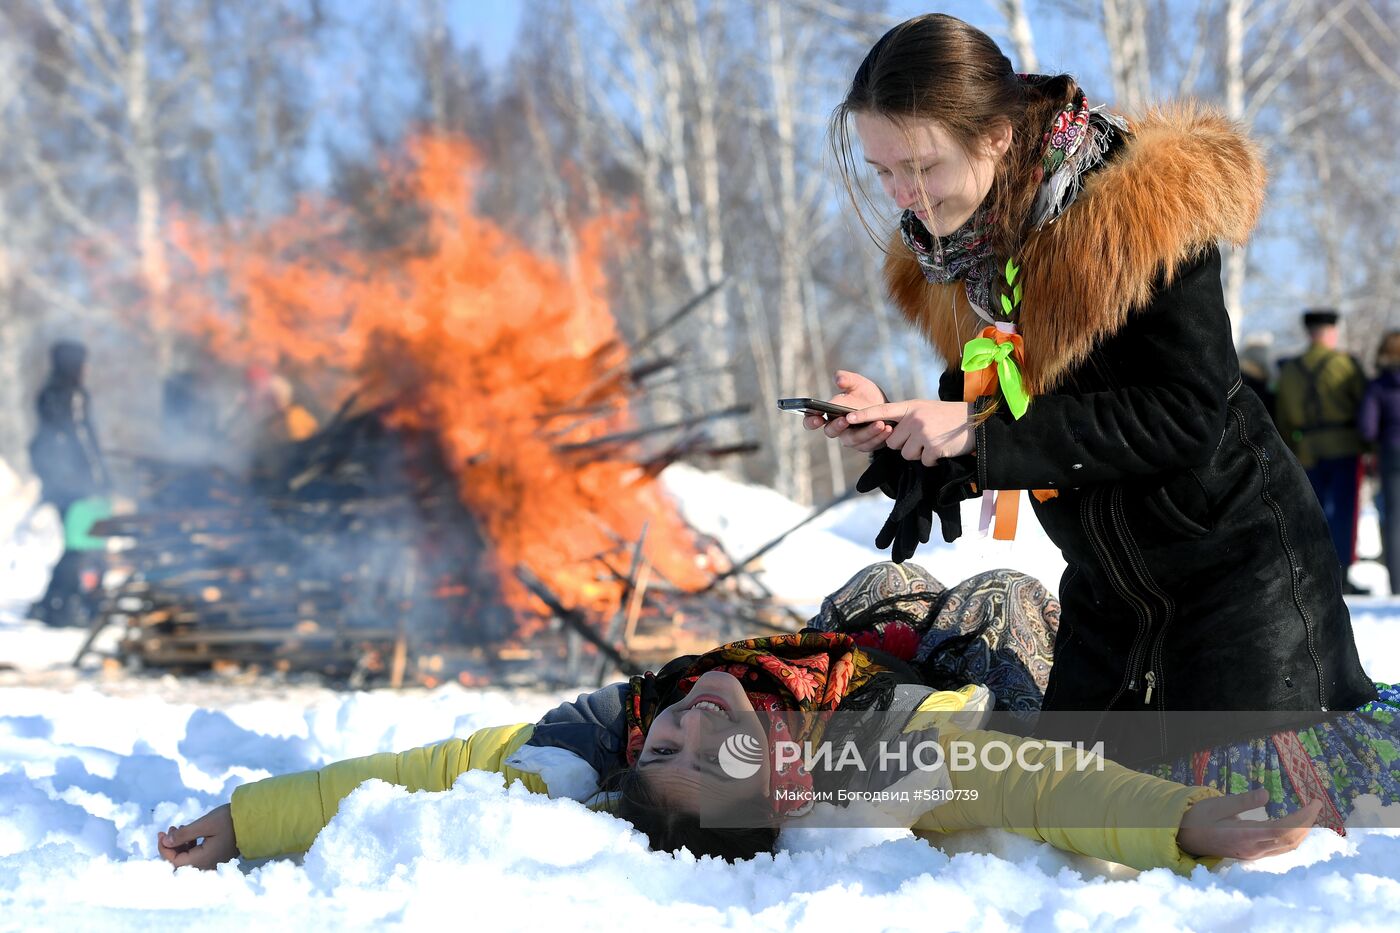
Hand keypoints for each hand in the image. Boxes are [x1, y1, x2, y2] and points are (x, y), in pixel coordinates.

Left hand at [158, 803, 238, 869]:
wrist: (253, 820)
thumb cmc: (229, 820)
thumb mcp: (205, 824)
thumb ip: (183, 834)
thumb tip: (165, 841)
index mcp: (202, 860)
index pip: (174, 862)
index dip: (164, 849)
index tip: (161, 834)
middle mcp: (206, 866)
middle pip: (179, 863)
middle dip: (170, 847)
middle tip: (168, 830)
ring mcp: (212, 863)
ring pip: (187, 860)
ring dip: (179, 846)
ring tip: (178, 828)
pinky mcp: (215, 858)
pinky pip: (196, 857)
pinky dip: (189, 847)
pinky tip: (190, 834)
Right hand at [802, 370, 892, 452]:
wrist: (887, 408)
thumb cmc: (867, 395)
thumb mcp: (858, 383)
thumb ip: (847, 379)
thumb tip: (838, 379)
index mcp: (829, 414)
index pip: (812, 420)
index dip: (810, 420)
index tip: (817, 416)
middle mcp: (837, 429)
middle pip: (831, 432)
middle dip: (837, 426)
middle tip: (845, 419)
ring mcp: (851, 439)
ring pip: (853, 440)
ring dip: (866, 432)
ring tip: (879, 423)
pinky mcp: (865, 445)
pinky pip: (869, 445)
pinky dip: (879, 437)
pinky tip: (888, 428)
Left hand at [847, 400, 973, 465]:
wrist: (977, 422)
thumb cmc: (949, 417)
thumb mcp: (926, 410)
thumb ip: (908, 418)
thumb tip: (890, 435)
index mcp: (911, 406)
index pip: (882, 410)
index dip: (864, 415)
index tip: (847, 417)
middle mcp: (914, 418)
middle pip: (892, 442)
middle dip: (905, 445)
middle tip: (924, 438)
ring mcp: (924, 432)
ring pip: (906, 454)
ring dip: (919, 454)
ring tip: (934, 442)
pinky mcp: (933, 447)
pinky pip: (924, 461)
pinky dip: (933, 460)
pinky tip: (943, 450)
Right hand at [1176, 788, 1322, 859]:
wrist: (1185, 837)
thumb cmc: (1199, 817)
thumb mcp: (1217, 804)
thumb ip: (1242, 801)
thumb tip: (1266, 794)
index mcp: (1244, 836)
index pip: (1282, 830)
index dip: (1302, 818)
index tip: (1314, 802)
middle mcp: (1253, 848)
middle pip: (1290, 840)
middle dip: (1308, 823)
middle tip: (1317, 804)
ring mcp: (1254, 853)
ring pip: (1288, 847)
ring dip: (1303, 831)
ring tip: (1310, 813)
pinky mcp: (1254, 853)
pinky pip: (1281, 848)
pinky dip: (1294, 836)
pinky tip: (1296, 826)